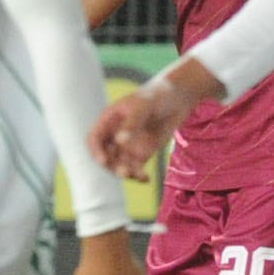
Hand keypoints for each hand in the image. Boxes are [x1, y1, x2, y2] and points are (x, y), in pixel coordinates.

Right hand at [92, 64, 219, 178]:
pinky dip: (139, 175)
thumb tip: (120, 141)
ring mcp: (129, 145)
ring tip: (138, 175)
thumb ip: (132, 123)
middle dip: (112, 166)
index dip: (96, 152)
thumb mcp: (144, 106)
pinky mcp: (143, 152)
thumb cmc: (158, 95)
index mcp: (109, 120)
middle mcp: (116, 134)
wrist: (179, 97)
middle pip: (106, 156)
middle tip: (125, 172)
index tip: (104, 161)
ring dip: (125, 172)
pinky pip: (136, 167)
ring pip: (120, 164)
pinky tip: (146, 179)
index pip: (94, 139)